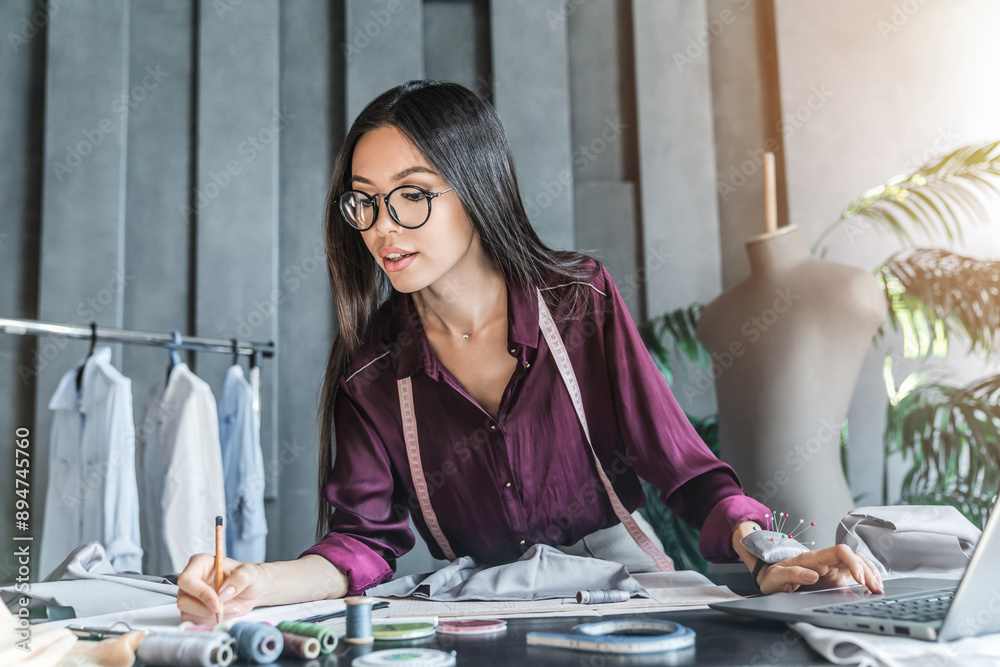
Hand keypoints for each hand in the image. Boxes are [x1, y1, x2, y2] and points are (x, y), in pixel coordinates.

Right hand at [176, 553, 267, 623]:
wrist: (252, 591)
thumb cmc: (249, 577)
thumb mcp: (251, 573)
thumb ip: (239, 579)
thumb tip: (222, 593)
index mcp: (200, 563)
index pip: (187, 579)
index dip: (200, 593)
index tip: (217, 603)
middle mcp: (192, 580)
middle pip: (183, 600)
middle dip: (205, 609)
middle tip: (224, 609)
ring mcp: (191, 596)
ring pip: (187, 614)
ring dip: (210, 617)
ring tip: (230, 609)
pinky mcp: (194, 611)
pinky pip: (194, 622)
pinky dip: (210, 622)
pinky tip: (224, 614)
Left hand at [757, 545, 883, 595]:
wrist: (770, 577)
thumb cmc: (772, 576)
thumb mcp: (776, 577)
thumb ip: (792, 574)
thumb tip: (812, 575)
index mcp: (813, 558)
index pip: (839, 551)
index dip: (852, 562)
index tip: (859, 579)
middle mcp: (826, 561)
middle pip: (854, 557)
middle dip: (868, 571)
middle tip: (876, 589)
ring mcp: (832, 568)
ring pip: (858, 563)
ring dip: (871, 573)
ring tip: (879, 589)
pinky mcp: (835, 576)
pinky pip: (856, 572)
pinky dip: (867, 577)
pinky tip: (874, 586)